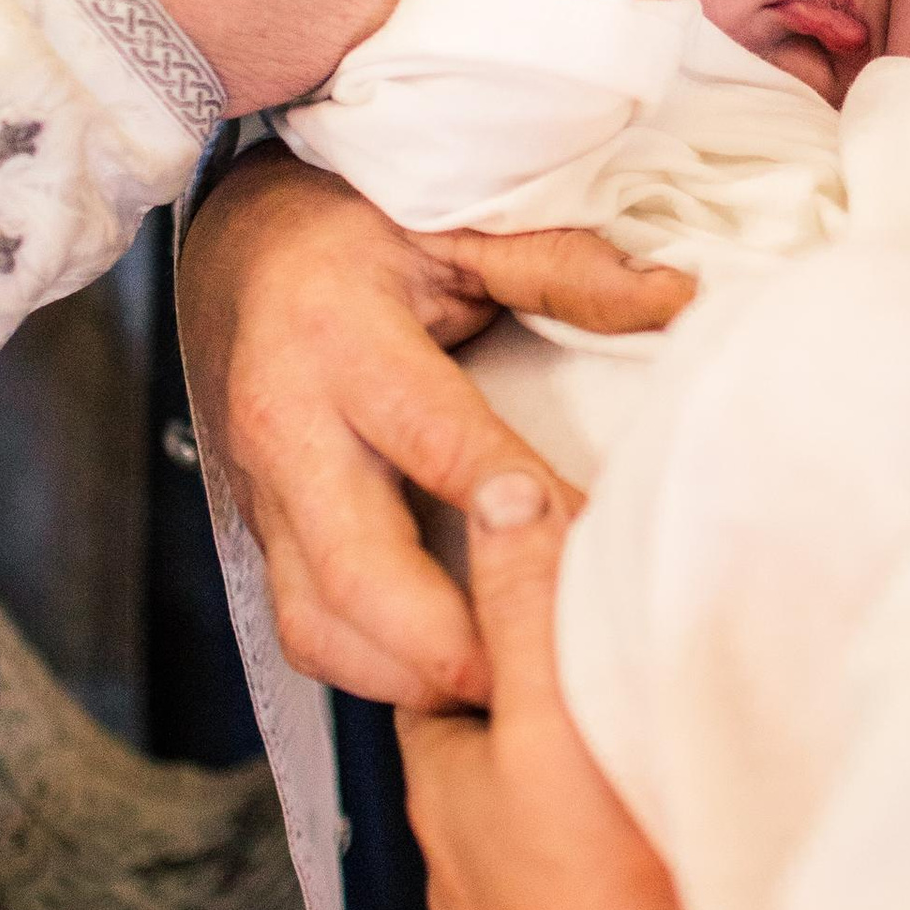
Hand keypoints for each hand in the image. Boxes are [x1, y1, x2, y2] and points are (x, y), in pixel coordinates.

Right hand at [178, 144, 690, 706]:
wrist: (232, 241)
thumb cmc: (349, 226)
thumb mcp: (452, 223)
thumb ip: (560, 266)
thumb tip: (677, 297)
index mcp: (337, 339)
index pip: (438, 442)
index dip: (519, 510)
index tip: (597, 551)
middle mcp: (288, 428)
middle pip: (355, 572)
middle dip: (450, 644)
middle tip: (543, 673)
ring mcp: (263, 491)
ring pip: (316, 624)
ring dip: (411, 677)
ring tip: (508, 687)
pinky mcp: (260, 531)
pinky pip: (305, 625)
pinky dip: (376, 668)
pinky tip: (451, 670)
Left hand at [399, 468, 732, 909]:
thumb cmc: (602, 901)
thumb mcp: (551, 723)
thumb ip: (528, 607)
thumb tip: (498, 494)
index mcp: (450, 801)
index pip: (443, 682)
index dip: (480, 627)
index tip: (536, 577)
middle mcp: (474, 876)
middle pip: (500, 755)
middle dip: (544, 702)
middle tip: (616, 641)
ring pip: (553, 829)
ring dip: (591, 784)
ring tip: (660, 731)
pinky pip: (607, 892)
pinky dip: (631, 856)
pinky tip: (688, 839)